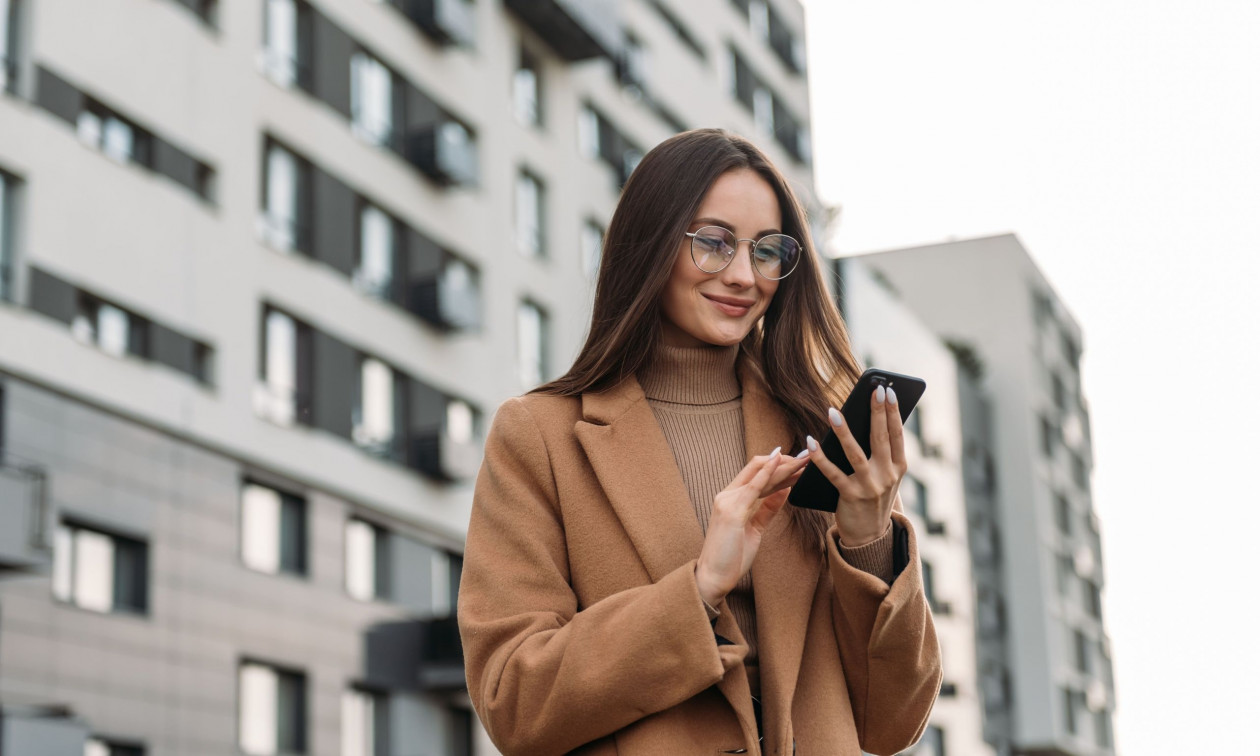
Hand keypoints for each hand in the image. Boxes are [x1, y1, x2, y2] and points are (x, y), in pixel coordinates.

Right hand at [694, 447, 809, 605]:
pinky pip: (753, 487)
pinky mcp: (731, 511)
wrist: (714, 577)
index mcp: (731, 499)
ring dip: (783, 465)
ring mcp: (727, 501)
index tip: (799, 464)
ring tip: (803, 459)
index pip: (756, 474)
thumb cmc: (732, 556)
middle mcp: (727, 495)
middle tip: (807, 456)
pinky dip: (767, 472)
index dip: (778, 466)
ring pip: (759, 473)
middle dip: (784, 461)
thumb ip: (766, 508)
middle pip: (757, 468)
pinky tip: (780, 461)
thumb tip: (783, 490)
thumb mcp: (754, 529)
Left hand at [802, 384, 906, 544]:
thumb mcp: (886, 476)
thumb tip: (870, 419)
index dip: (893, 411)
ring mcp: (869, 486)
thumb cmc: (874, 497)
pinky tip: (811, 441)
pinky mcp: (850, 496)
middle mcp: (887, 476)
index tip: (888, 390)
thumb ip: (882, 453)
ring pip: (855, 453)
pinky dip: (820, 457)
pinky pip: (832, 473)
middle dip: (877, 412)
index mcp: (899, 468)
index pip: (897, 434)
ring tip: (832, 411)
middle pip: (880, 438)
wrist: (870, 536)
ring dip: (843, 431)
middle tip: (872, 390)